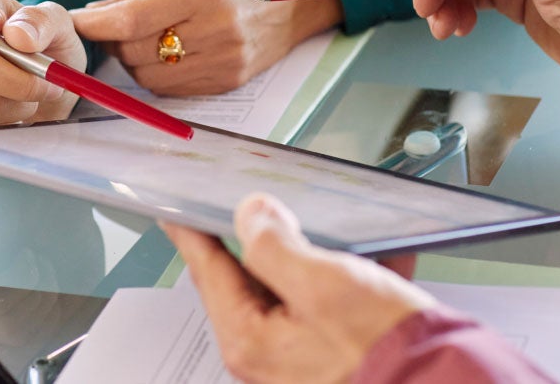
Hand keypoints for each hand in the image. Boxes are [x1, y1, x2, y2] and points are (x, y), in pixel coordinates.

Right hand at [0, 0, 84, 129]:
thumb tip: (18, 35)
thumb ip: (40, 20)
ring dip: (20, 103)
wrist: (46, 84)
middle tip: (48, 81)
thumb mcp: (53, 21)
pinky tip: (13, 112)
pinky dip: (8, 124)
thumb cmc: (41, 44)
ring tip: (28, 93)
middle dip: (19, 78)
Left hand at [70, 0, 341, 95]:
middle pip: (138, 51)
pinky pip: (173, 87)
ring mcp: (225, 60)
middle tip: (115, 24)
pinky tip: (168, 51)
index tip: (77, 21)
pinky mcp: (229, 81)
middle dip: (116, 39)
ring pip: (150, 76)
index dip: (99, 24)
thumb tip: (95, 13)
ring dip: (135, 60)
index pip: (135, 18)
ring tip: (145, 36)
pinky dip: (158, 72)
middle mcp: (217, 29)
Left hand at [162, 194, 434, 382]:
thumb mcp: (323, 284)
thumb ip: (275, 245)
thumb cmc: (385, 354)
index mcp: (251, 339)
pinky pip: (334, 303)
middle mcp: (269, 354)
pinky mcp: (338, 353)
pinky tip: (383, 259)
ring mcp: (302, 356)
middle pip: (251, 276)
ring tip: (345, 232)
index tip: (174, 209)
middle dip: (268, 236)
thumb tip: (250, 216)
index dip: (191, 231)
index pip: (208, 270)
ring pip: (297, 286)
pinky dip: (354, 277)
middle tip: (267, 203)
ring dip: (321, 254)